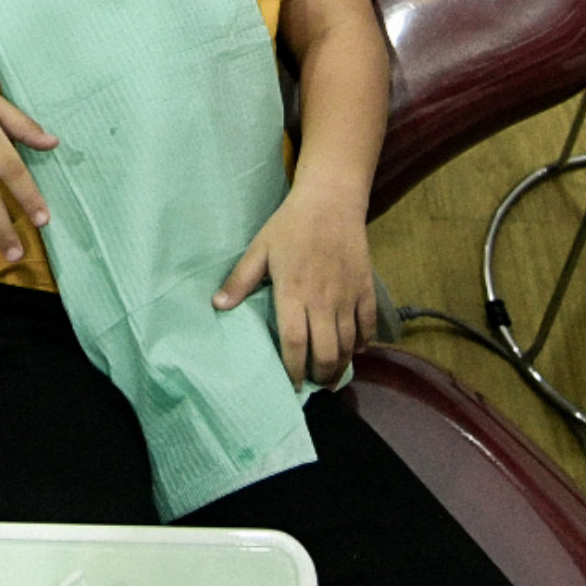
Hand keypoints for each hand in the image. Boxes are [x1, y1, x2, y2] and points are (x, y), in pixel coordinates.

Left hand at [215, 184, 377, 384]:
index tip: (291, 385)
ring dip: (341, 365)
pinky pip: (368, 324)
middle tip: (314, 384)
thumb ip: (240, 280)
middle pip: (325, 351)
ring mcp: (347, 295)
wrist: (331, 201)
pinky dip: (364, 342)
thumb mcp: (260, 249)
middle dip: (320, 375)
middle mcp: (322, 300)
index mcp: (293, 292)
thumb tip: (217, 305)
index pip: (294, 343)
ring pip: (348, 343)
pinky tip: (355, 351)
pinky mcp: (365, 287)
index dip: (293, 369)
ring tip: (332, 376)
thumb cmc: (290, 225)